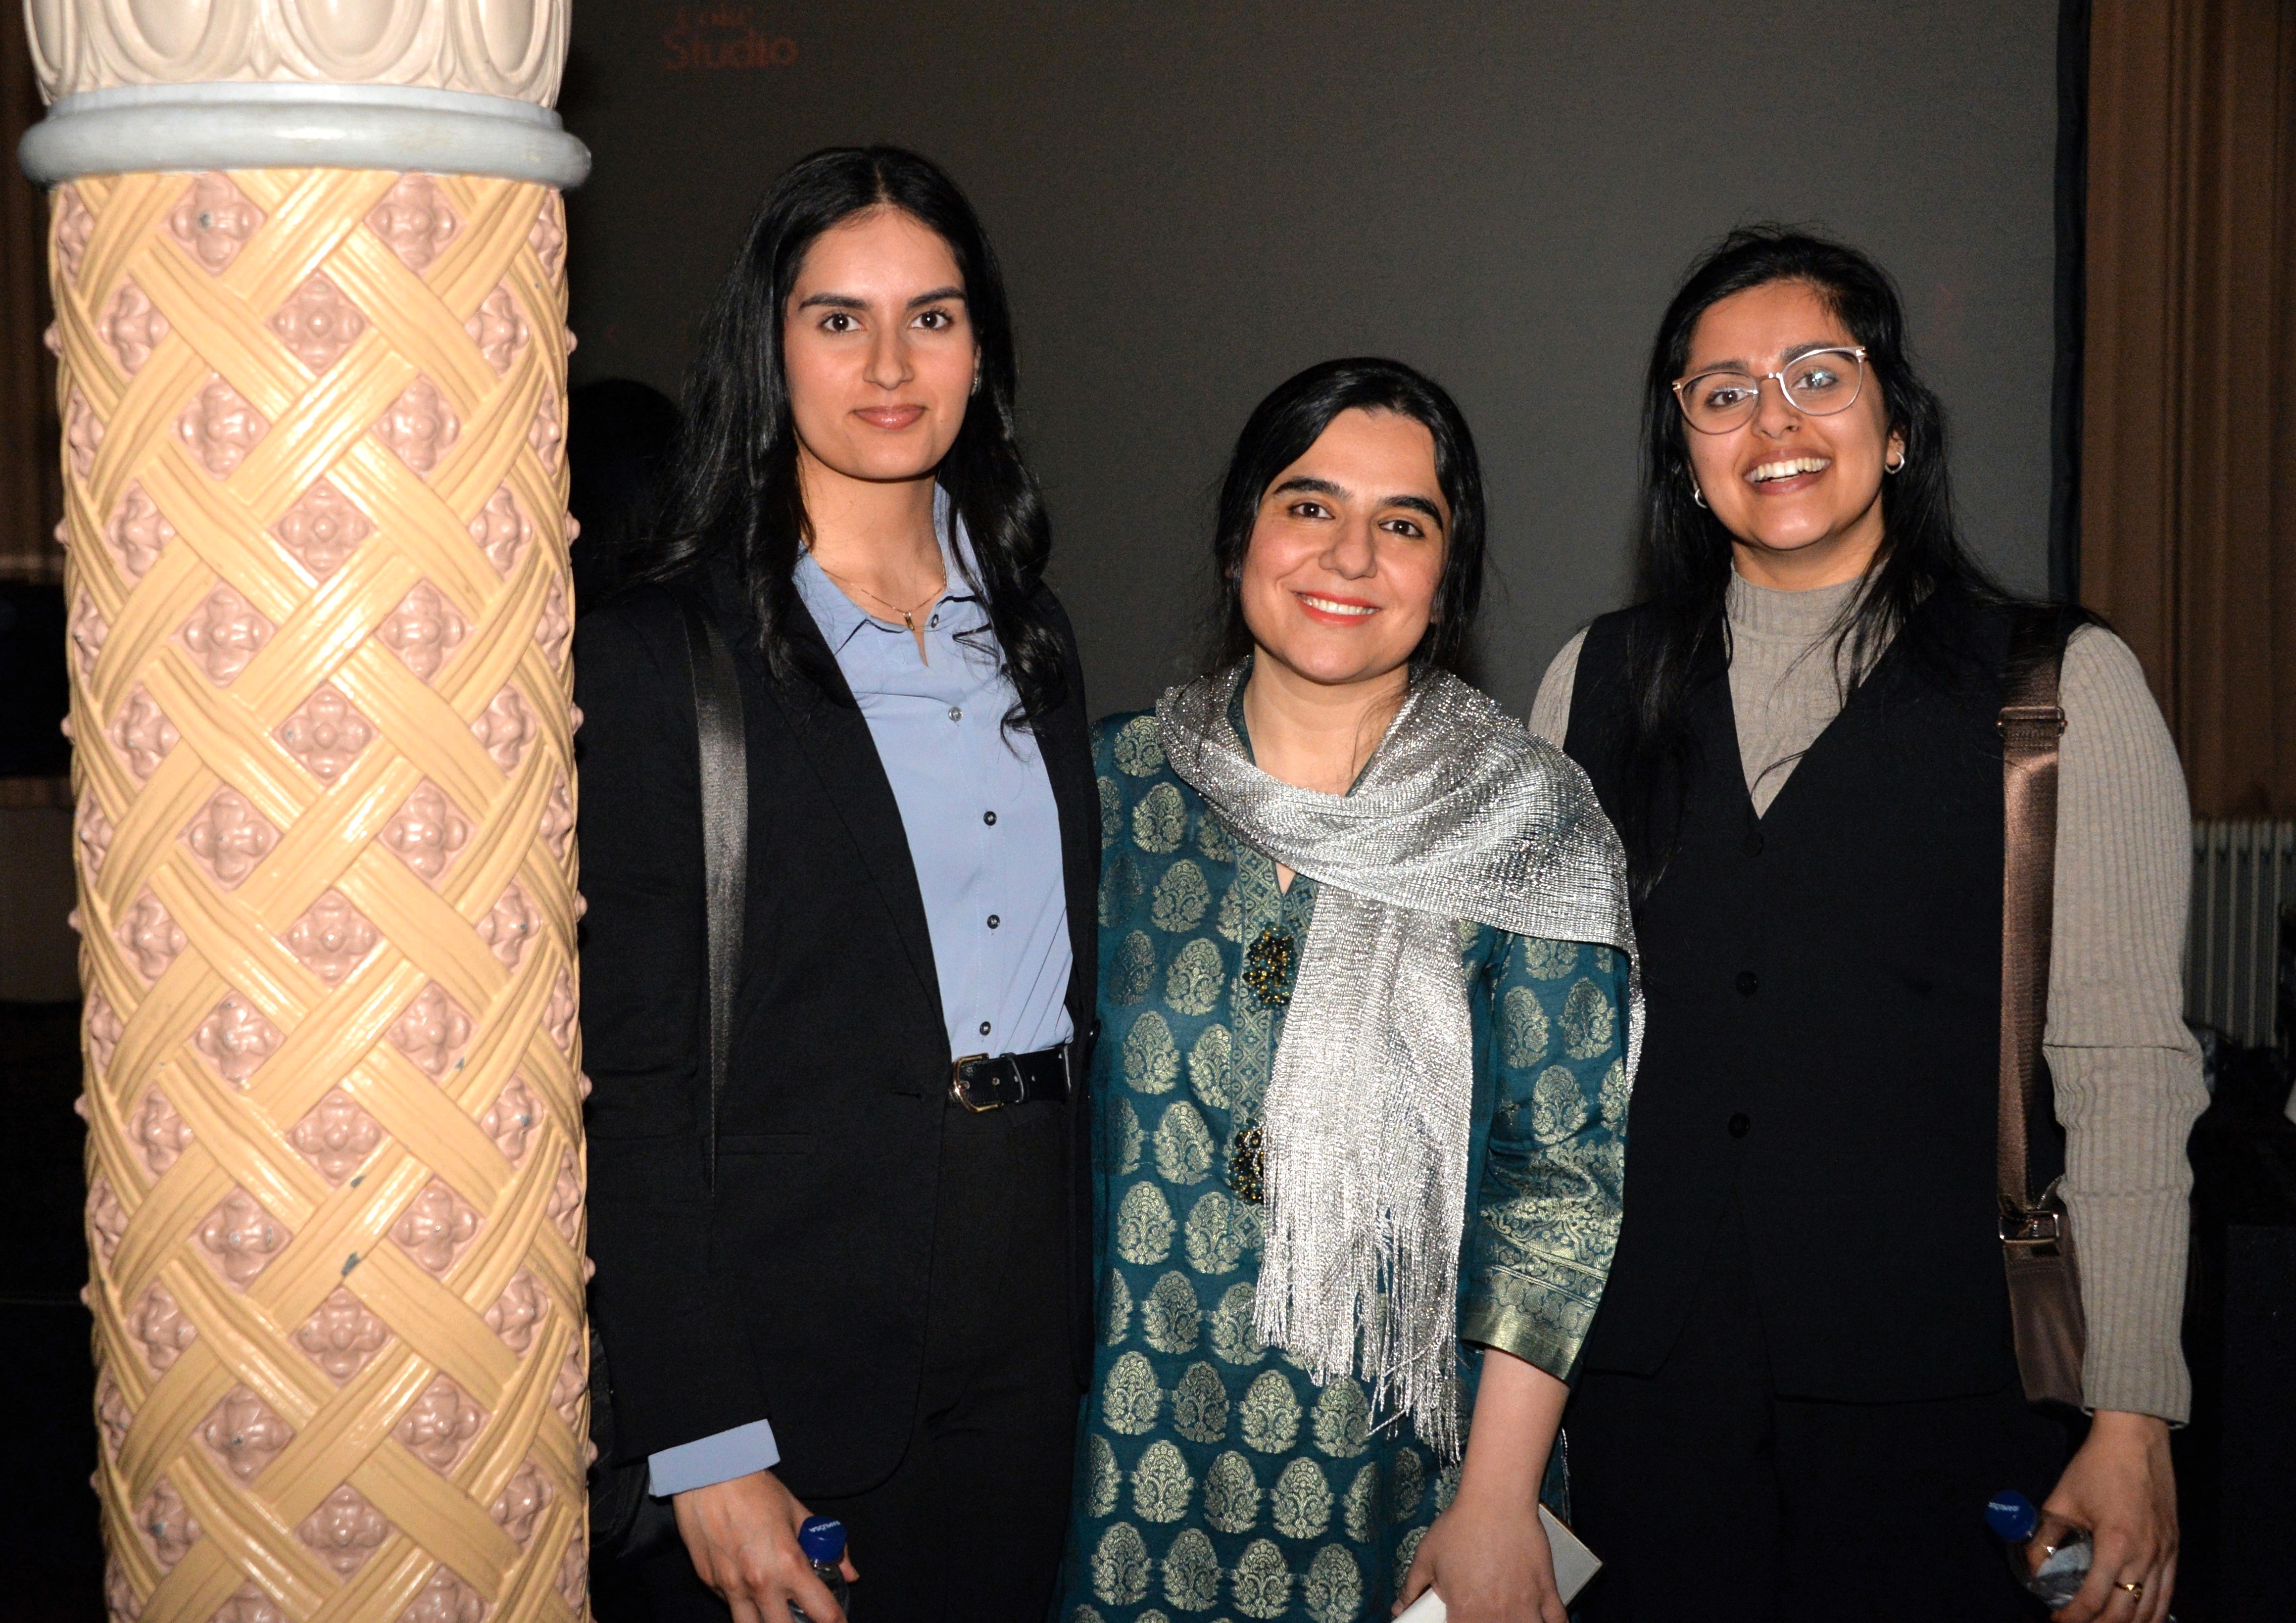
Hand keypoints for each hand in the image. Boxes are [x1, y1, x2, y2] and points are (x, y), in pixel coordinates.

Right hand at [672, 1469, 858, 1622]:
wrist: (708, 1475)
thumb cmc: (755, 1490)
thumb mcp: (798, 1512)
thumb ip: (828, 1546)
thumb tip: (850, 1572)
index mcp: (788, 1565)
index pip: (822, 1612)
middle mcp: (760, 1584)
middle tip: (806, 1616)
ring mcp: (731, 1587)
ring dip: (767, 1622)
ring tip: (776, 1613)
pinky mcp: (709, 1583)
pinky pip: (731, 1605)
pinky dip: (744, 1603)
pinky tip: (750, 1587)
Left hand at [1396, 1483, 1566, 1622]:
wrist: (1496, 1500)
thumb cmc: (1460, 1525)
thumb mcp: (1427, 1556)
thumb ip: (1412, 1587)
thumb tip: (1398, 1608)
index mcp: (1466, 1612)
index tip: (1457, 1620)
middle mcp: (1497, 1616)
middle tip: (1483, 1614)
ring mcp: (1526, 1606)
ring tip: (1509, 1618)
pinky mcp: (1547, 1592)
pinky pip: (1558, 1620)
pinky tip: (1542, 1622)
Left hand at [2038, 1410, 2176, 1622]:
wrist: (2136, 1440)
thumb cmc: (2096, 1466)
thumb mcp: (2062, 1500)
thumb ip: (2046, 1537)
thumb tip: (2032, 1568)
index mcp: (2116, 1544)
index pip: (2094, 1599)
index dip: (2073, 1618)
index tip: (2058, 1622)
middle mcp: (2145, 1555)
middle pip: (2124, 1612)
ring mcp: (2164, 1554)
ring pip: (2150, 1610)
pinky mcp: (2173, 1548)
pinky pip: (2168, 1593)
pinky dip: (2153, 1613)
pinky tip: (2138, 1619)